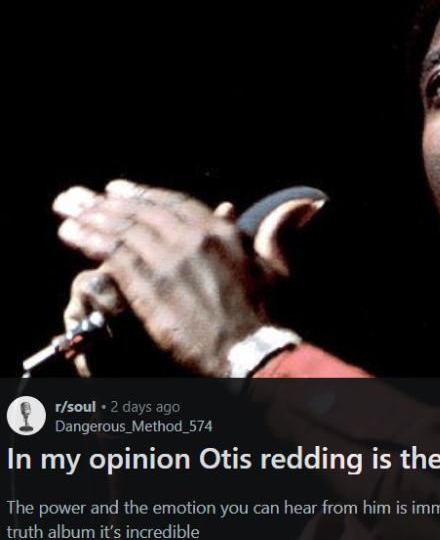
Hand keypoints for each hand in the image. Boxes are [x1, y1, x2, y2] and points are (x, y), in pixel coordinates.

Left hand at [54, 180, 265, 376]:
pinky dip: (89, 240)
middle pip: (142, 211)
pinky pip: (113, 254)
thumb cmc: (264, 315)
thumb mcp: (271, 268)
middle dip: (106, 201)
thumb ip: (262, 238)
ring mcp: (170, 261)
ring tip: (67, 210)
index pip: (174, 204)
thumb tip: (273, 210)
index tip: (117, 189)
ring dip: (91, 216)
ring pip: (123, 228)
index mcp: (221, 233)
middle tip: (79, 196)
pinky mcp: (151, 286)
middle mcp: (194, 239)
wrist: (250, 349)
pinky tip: (71, 234)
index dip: (142, 195)